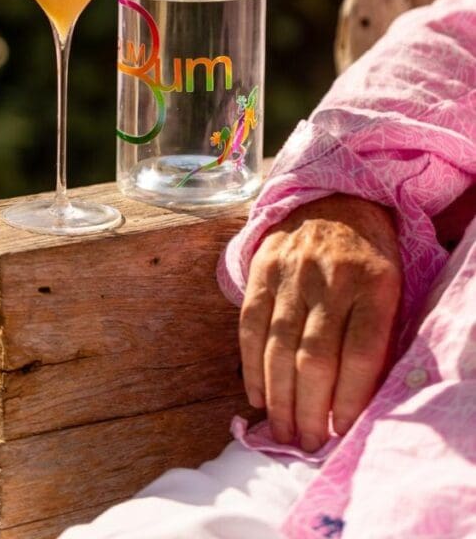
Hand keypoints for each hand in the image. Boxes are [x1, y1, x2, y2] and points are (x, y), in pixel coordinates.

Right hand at [239, 195, 401, 451]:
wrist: (334, 198)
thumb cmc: (368, 257)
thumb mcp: (391, 288)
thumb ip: (376, 336)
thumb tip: (352, 404)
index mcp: (374, 283)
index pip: (362, 352)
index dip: (350, 398)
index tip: (342, 430)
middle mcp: (331, 277)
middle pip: (315, 357)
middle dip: (309, 409)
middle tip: (306, 441)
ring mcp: (292, 272)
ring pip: (279, 346)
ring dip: (278, 397)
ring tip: (281, 430)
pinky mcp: (262, 268)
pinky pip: (250, 324)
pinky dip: (251, 365)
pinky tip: (256, 395)